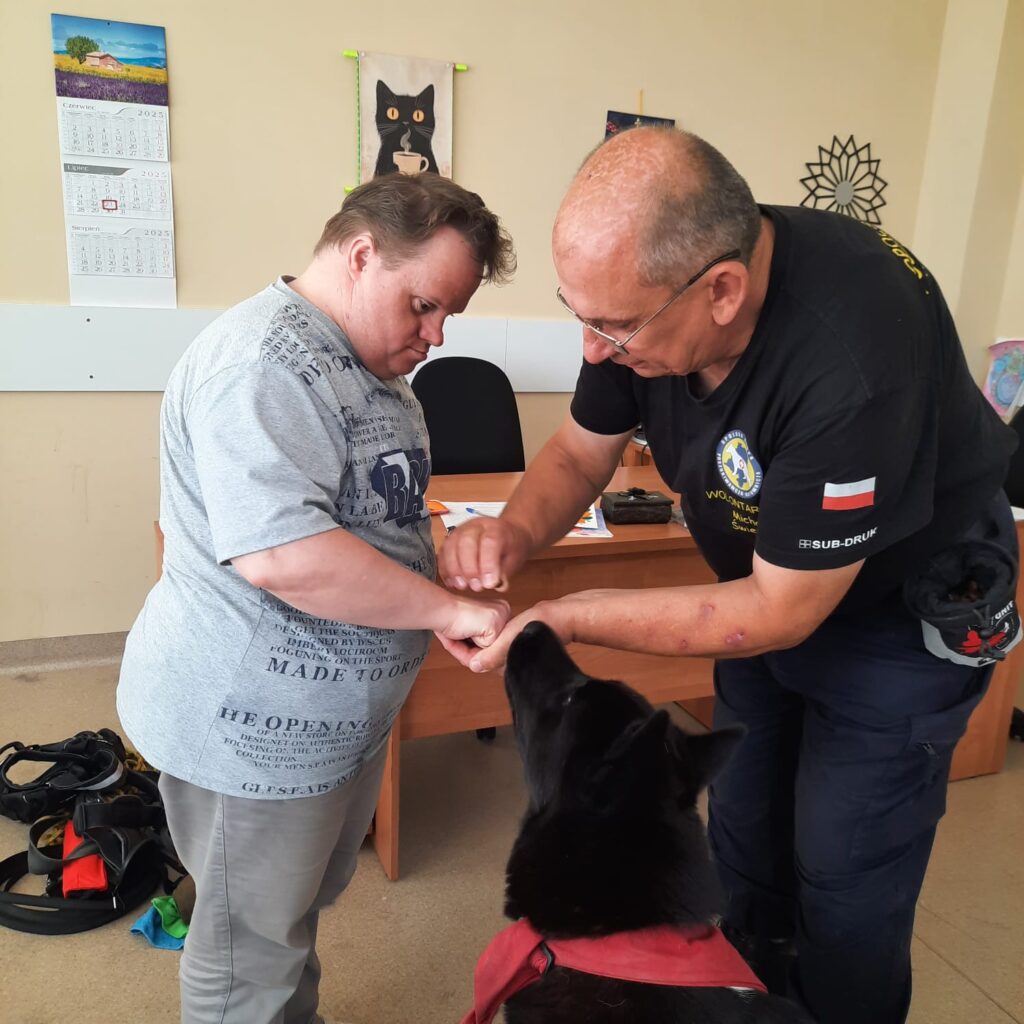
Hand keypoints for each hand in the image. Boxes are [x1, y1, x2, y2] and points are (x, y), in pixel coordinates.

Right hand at [439, 517, 531, 591]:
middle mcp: (477, 526)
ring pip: (450, 545)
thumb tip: (496, 584)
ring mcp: (461, 531)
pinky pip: (442, 553)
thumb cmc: (510, 549)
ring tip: (462, 586)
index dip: (488, 564)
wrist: (506, 536)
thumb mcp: (516, 560)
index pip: (490, 541)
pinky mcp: (450, 540)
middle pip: (466, 541)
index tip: (489, 583)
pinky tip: (452, 583)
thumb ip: (505, 572)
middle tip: (476, 587)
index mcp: (497, 528)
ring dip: (454, 569)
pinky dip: (445, 569)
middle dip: (469, 568)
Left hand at [440, 599, 573, 673]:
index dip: (457, 648)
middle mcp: (504, 660)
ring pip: (480, 646)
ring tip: (456, 623)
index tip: (445, 634)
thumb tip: (473, 666)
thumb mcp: (511, 638)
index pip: (473, 661)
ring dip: (469, 636)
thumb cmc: (539, 625)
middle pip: (475, 654)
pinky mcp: (511, 641)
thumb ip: (492, 654)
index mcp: (504, 663)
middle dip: (461, 642)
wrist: (559, 616)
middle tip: (447, 627)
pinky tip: (475, 620)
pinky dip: (479, 631)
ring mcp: (508, 650)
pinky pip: (489, 638)